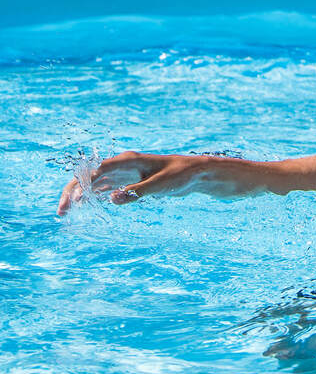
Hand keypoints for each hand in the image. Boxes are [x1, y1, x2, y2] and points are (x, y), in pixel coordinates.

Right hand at [57, 152, 204, 214]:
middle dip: (73, 192)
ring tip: (67, 213)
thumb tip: (112, 200)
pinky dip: (93, 197)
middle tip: (62, 211)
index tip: (71, 201)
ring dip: (80, 196)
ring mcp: (124, 174)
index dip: (80, 185)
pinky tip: (84, 207)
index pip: (95, 171)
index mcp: (127, 160)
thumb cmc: (179, 175)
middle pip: (89, 177)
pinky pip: (105, 189)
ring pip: (94, 184)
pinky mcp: (129, 182)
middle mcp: (121, 165)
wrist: (195, 173)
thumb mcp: (160, 185)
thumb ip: (137, 192)